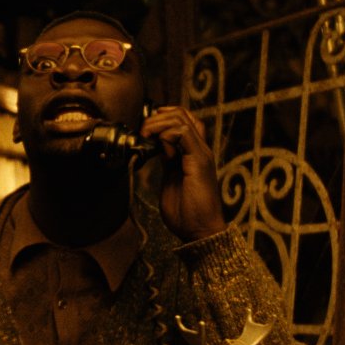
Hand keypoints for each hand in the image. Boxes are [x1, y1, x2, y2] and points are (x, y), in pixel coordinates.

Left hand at [140, 106, 226, 241]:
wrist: (200, 229)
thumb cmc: (186, 211)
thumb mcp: (171, 178)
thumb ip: (168, 160)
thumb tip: (159, 145)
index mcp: (194, 153)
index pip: (184, 121)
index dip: (163, 117)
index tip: (146, 127)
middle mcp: (200, 150)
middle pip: (184, 115)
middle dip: (158, 117)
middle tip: (143, 130)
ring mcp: (201, 154)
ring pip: (183, 120)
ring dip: (159, 123)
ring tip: (146, 134)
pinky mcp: (200, 161)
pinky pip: (184, 134)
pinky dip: (167, 133)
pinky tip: (158, 143)